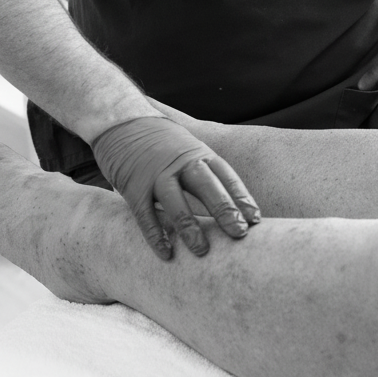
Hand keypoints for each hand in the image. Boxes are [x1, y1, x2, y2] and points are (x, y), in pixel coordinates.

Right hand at [92, 116, 260, 259]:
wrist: (123, 122)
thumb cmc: (163, 143)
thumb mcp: (190, 148)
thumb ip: (207, 171)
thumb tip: (235, 205)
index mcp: (199, 153)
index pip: (225, 176)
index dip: (241, 198)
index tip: (254, 220)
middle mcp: (180, 163)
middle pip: (206, 186)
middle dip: (225, 210)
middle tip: (240, 234)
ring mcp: (156, 175)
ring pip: (176, 203)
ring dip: (190, 228)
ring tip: (202, 251)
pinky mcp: (134, 187)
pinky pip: (146, 215)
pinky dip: (156, 236)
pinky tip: (167, 253)